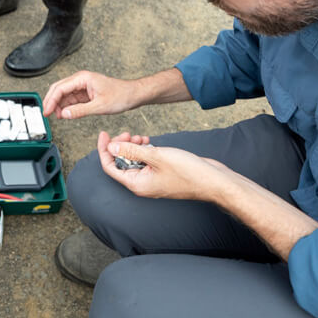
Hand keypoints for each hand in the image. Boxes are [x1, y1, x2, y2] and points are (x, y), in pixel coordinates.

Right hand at [43, 71, 135, 119]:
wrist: (133, 95)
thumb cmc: (121, 95)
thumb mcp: (100, 106)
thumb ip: (80, 111)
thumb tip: (64, 114)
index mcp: (83, 78)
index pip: (60, 88)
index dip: (51, 100)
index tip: (47, 111)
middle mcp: (81, 80)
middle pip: (58, 89)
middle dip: (51, 101)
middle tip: (47, 114)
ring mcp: (82, 86)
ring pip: (63, 95)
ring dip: (58, 105)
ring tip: (57, 116)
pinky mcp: (85, 93)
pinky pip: (71, 99)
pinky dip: (66, 106)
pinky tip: (65, 114)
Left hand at [97, 131, 235, 201]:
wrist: (213, 181)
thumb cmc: (188, 172)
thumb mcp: (157, 156)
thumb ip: (132, 151)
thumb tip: (111, 148)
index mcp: (136, 184)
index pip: (110, 167)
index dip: (104, 150)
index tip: (104, 134)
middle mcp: (142, 184)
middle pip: (121, 163)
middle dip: (121, 146)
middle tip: (128, 132)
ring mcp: (152, 180)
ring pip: (134, 161)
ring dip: (133, 147)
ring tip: (141, 137)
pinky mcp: (162, 174)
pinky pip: (146, 162)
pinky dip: (144, 151)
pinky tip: (149, 142)